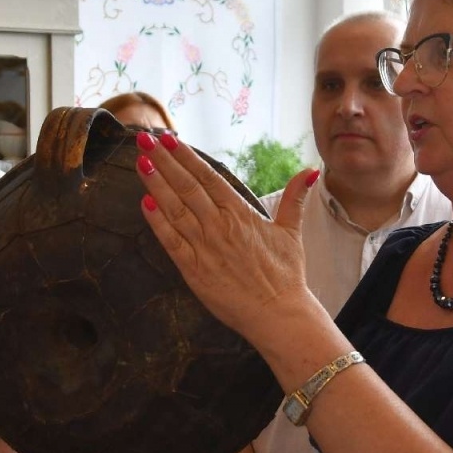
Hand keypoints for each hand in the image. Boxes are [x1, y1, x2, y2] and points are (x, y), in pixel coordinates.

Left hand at [134, 130, 318, 347]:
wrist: (278, 314)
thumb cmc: (285, 275)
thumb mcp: (291, 231)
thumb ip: (295, 198)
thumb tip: (311, 171)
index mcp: (240, 214)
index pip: (208, 177)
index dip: (187, 157)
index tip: (170, 139)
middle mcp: (219, 226)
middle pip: (187, 187)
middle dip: (164, 161)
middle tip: (145, 140)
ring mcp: (205, 248)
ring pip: (175, 209)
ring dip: (156, 185)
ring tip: (141, 162)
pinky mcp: (194, 270)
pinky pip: (171, 242)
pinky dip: (157, 223)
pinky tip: (144, 204)